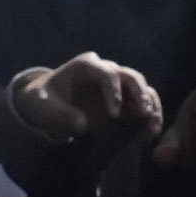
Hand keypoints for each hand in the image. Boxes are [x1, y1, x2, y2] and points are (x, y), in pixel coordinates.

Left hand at [8, 53, 157, 159]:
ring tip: (152, 125)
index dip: (113, 92)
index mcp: (86, 66)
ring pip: (141, 87)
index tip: (114, 114)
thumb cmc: (43, 100)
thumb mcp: (44, 107)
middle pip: (130, 76)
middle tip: (143, 114)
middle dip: (139, 93)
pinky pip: (140, 103)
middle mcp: (105, 70)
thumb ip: (61, 115)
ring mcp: (115, 84)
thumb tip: (83, 124)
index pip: (107, 73)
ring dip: (149, 104)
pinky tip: (151, 131)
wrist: (46, 103)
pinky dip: (149, 114)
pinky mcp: (121, 99)